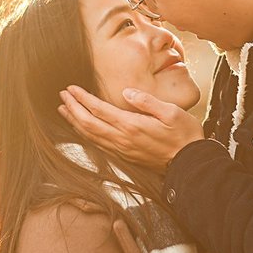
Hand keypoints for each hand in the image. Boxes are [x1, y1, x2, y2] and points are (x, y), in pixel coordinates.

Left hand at [58, 85, 204, 168]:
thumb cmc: (184, 135)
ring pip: (91, 135)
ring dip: (75, 122)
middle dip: (73, 108)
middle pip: (88, 123)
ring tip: (64, 110)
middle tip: (62, 96)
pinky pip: (99, 144)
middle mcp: (123, 139)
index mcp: (132, 125)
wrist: (191, 164)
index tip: (70, 88)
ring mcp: (122, 149)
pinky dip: (85, 134)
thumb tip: (126, 92)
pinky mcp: (125, 155)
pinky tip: (81, 129)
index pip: (99, 109)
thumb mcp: (171, 112)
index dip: (82, 98)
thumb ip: (147, 101)